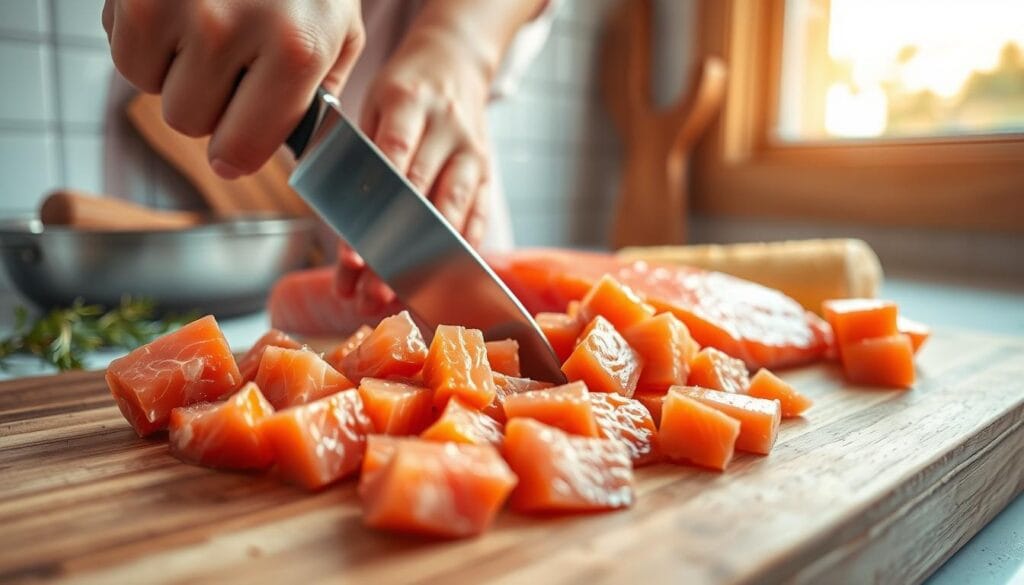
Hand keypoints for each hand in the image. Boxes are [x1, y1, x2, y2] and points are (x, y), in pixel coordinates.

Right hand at [103, 0, 363, 177]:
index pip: (240, 150)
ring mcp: (177, 5)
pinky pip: (123, 50)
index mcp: (296, 51)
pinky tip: (179, 9)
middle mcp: (232, 30)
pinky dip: (145, 39)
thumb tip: (289, 151)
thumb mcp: (339, 32)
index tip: (237, 143)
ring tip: (207, 27)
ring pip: (152, 88)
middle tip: (231, 61)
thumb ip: (318, 97)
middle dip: (209, 101)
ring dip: (174, 69)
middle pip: (190, 121)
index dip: (236, 151)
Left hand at [336, 29, 492, 313]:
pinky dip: (457, 251)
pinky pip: (478, 217)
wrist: (453, 62)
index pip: (389, 164)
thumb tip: (342, 224)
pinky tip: (438, 279)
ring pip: (453, 213)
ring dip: (426, 260)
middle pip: (420, 198)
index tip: (350, 258)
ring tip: (398, 296)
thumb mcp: (371, 106)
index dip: (370, 216)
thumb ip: (359, 156)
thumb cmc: (401, 92)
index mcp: (408, 101)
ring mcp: (471, 150)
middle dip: (394, 252)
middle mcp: (446, 127)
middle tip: (370, 293)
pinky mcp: (487, 170)